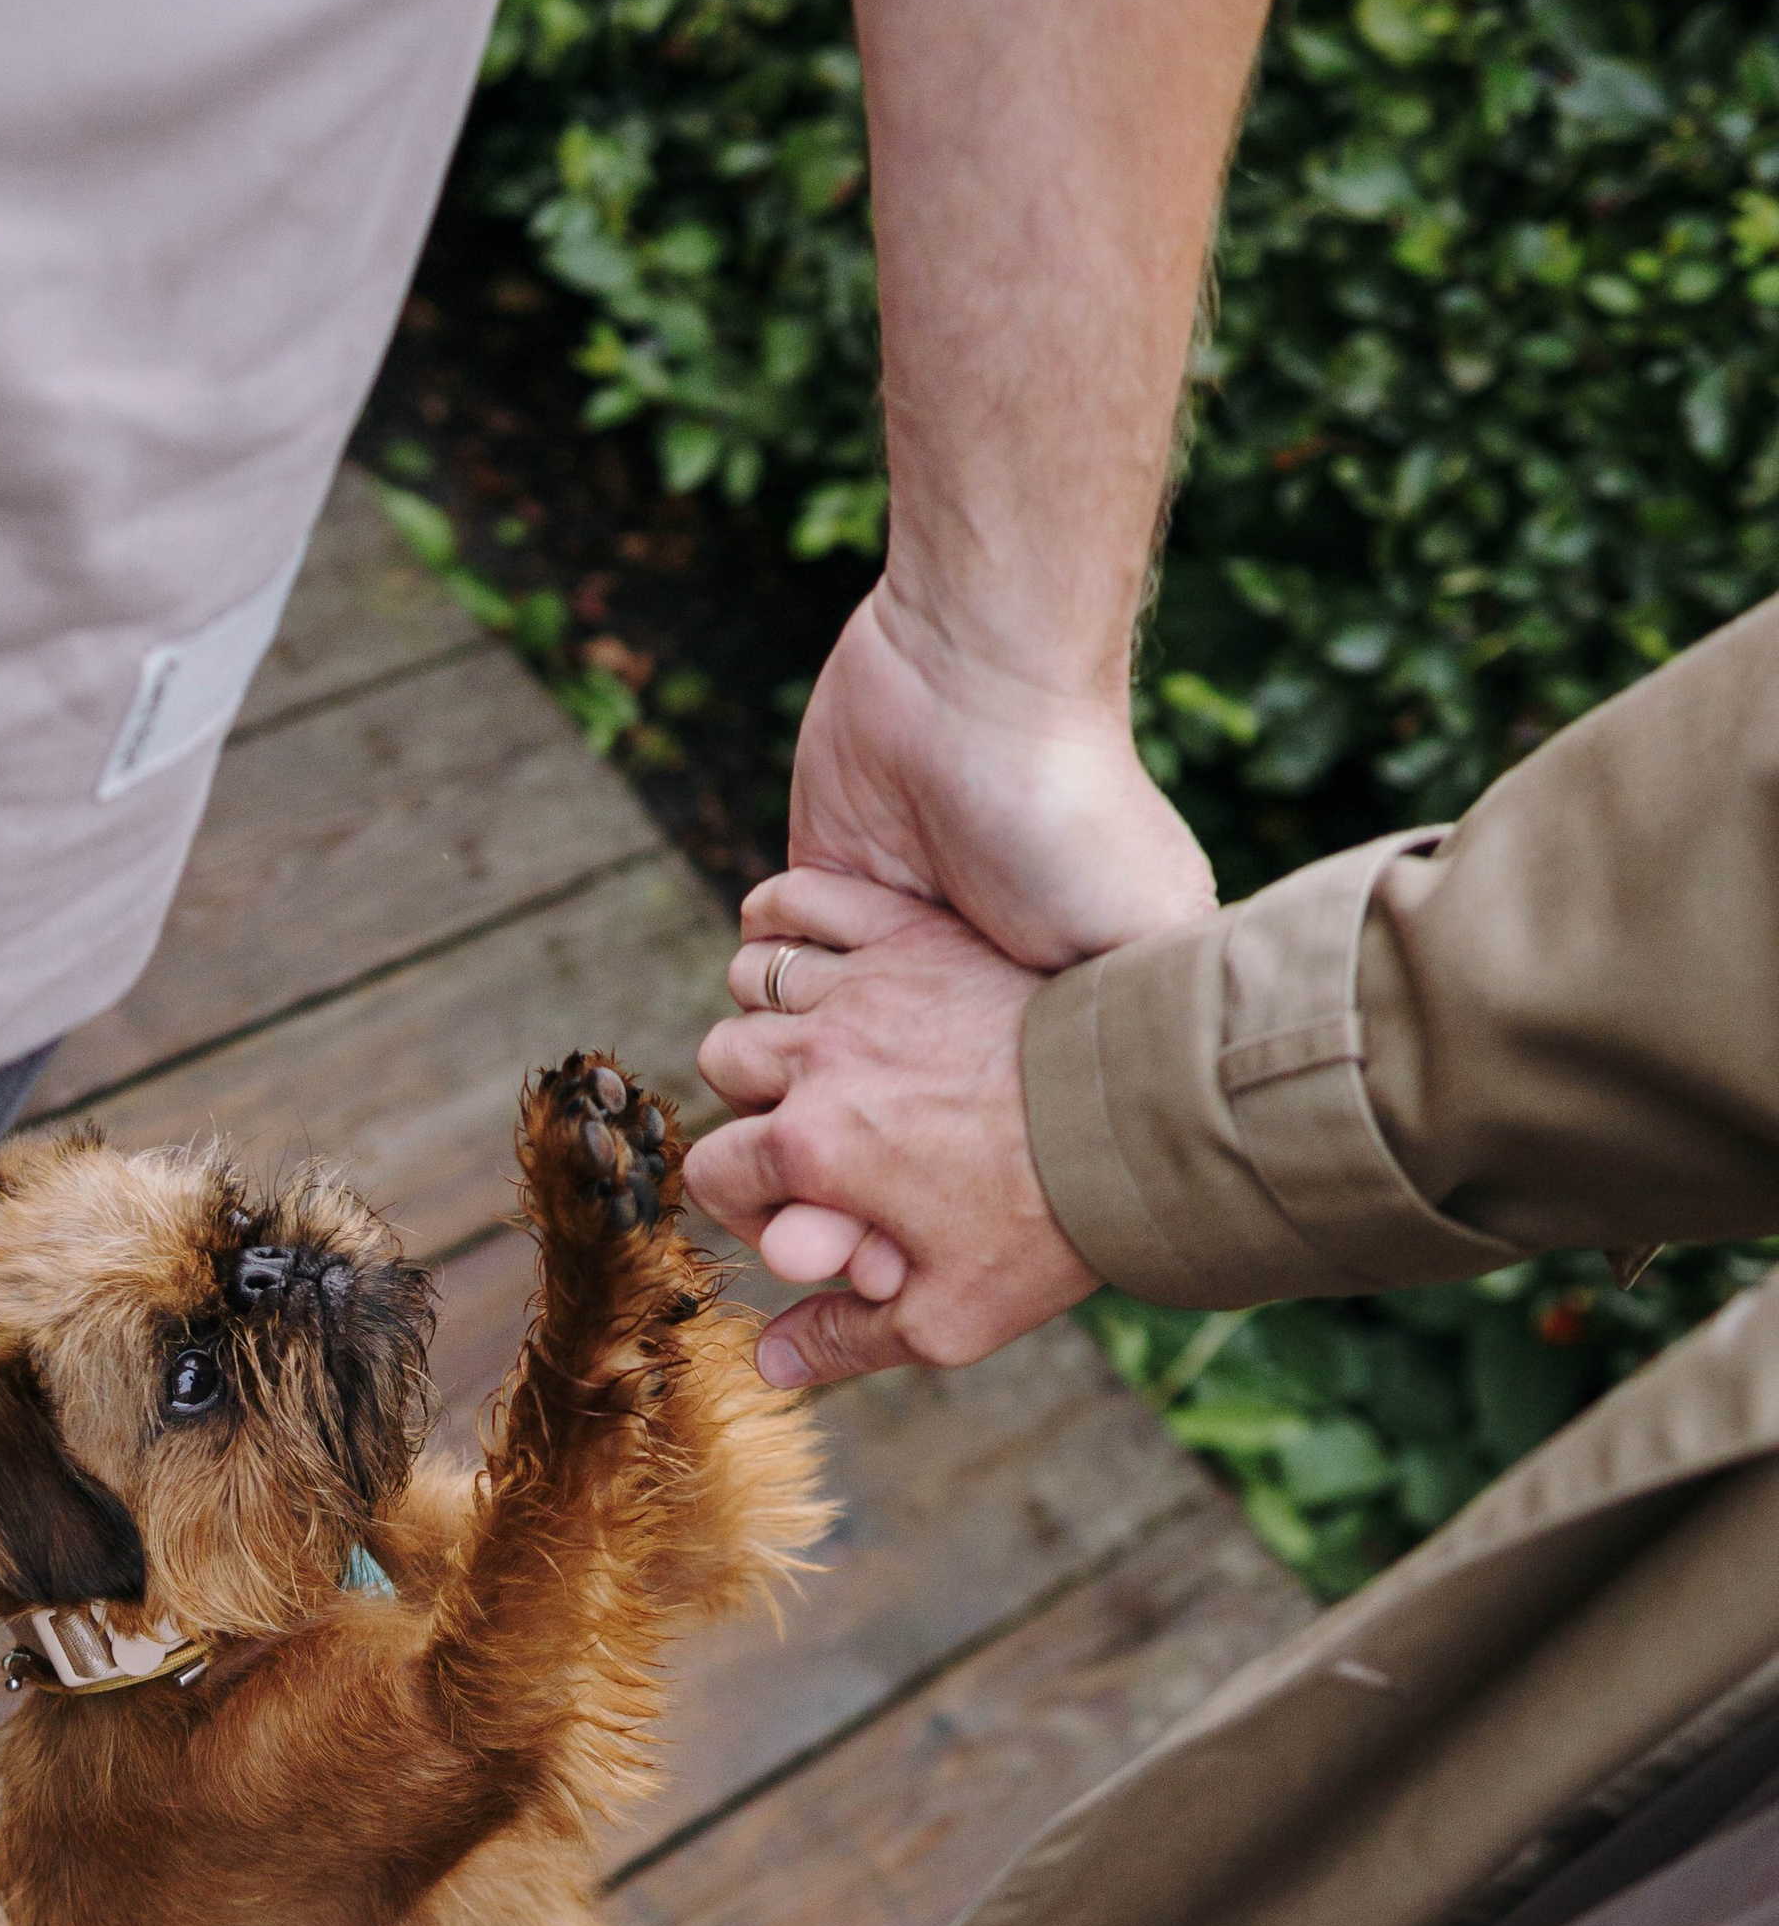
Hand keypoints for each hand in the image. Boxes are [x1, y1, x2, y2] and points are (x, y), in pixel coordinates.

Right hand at [693, 869, 1097, 1384]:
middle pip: (722, 1061)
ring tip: (815, 1042)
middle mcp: (820, 1058)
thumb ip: (845, 1340)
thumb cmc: (1048, 1226)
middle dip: (751, 1098)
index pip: (715, 1169)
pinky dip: (790, 916)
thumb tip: (770, 1367)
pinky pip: (809, 901)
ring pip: (756, 980)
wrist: (1139, 1119)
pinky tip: (812, 950)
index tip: (793, 1210)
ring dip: (770, 1011)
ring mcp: (864, 984)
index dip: (744, 1200)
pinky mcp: (912, 933)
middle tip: (807, 1122)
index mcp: (812, 1150)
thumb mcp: (947, 1318)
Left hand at [742, 587, 1215, 1309]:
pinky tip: (799, 935)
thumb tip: (1165, 1141)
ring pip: (781, 1043)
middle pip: (846, 1129)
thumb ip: (1146, 1023)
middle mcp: (938, 1004)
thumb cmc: (1074, 817)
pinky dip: (769, 943)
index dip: (901, 1212)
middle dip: (818, 1167)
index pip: (943, 1160)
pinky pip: (760, 950)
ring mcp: (869, 950)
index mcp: (1016, 1028)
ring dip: (778, 1042)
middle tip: (819, 1192)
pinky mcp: (816, 891)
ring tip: (814, 1038)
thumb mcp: (1144, 931)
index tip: (880, 1243)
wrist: (985, 682)